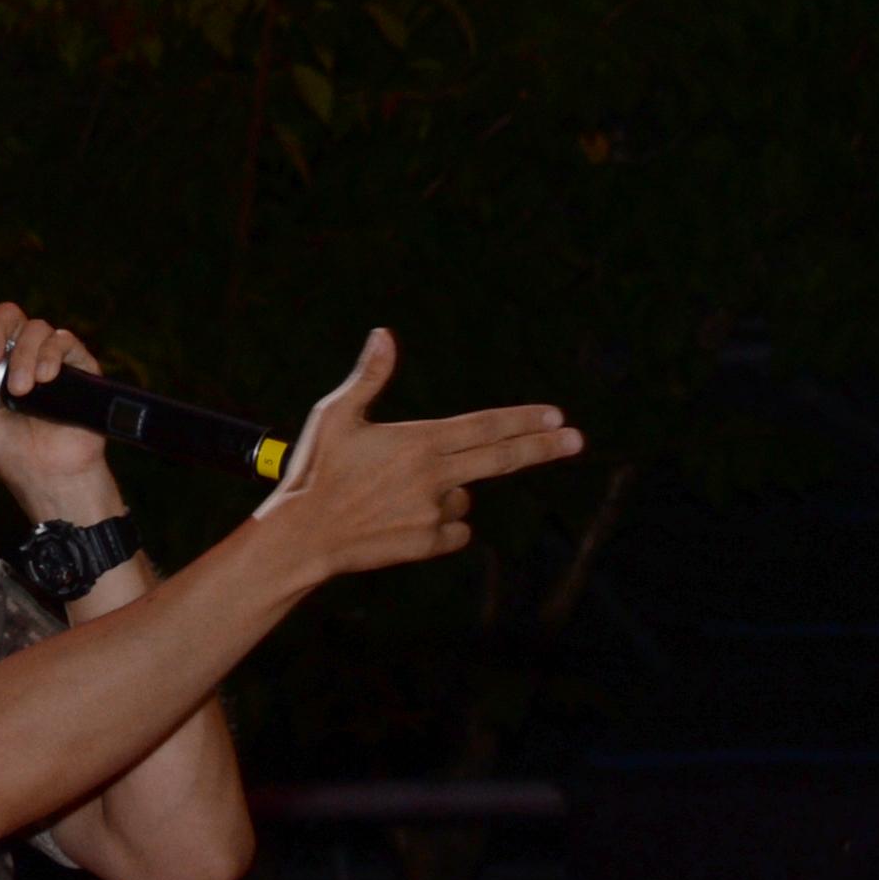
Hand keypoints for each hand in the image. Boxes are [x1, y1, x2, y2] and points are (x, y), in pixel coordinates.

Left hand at [0, 303, 120, 518]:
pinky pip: (63, 339)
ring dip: (23, 356)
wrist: (43, 472)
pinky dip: (50, 355)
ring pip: (35, 327)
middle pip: (5, 315)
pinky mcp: (75, 364)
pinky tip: (44, 380)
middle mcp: (15, 354)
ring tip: (20, 391)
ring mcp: (46, 357)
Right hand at [252, 329, 581, 581]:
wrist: (302, 537)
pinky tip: (399, 521)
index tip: (557, 416)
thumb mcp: (336, 415)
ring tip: (391, 497)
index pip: (485, 426)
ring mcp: (434, 513)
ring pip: (462, 497)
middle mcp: (434, 477)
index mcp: (419, 441)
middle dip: (543, 448)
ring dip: (444, 493)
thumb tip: (384, 335)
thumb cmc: (314, 470)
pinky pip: (452, 530)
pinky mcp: (428, 544)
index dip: (523, 419)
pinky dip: (437, 525)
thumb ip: (369, 377)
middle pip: (501, 459)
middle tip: (576, 440)